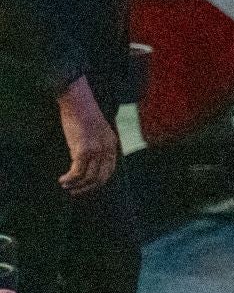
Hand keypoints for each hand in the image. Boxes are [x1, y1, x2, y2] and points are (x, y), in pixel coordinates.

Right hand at [56, 76, 117, 194]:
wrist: (77, 101)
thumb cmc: (82, 115)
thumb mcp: (95, 131)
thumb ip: (96, 145)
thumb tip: (87, 163)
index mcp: (112, 144)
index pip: (109, 171)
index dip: (97, 182)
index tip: (85, 186)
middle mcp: (107, 148)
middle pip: (100, 178)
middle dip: (86, 188)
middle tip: (73, 191)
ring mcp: (96, 150)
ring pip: (87, 178)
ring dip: (75, 185)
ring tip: (65, 184)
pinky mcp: (83, 149)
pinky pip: (77, 172)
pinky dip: (69, 179)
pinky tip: (62, 179)